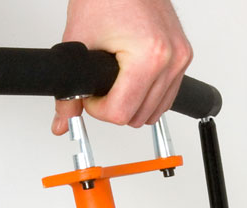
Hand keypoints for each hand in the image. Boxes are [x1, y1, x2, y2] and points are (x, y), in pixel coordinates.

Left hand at [52, 0, 192, 134]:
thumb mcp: (78, 46)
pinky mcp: (183, 55)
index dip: (97, 109)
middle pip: (138, 116)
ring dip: (131, 104)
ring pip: (154, 111)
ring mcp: (180, 57)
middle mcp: (172, 58)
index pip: (121, 113)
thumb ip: (67, 93)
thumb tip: (63, 122)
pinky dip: (146, 97)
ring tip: (113, 82)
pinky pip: (166, 95)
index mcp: (150, 57)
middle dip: (113, 107)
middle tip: (98, 85)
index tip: (90, 94)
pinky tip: (129, 82)